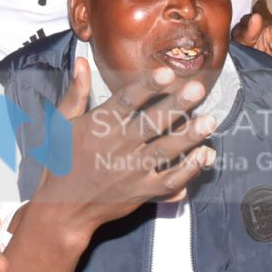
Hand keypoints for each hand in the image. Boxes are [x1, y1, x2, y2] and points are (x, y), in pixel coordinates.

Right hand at [25, 55, 216, 241]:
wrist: (62, 209)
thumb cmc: (61, 163)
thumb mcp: (61, 124)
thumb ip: (76, 92)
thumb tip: (83, 62)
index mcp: (99, 126)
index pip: (127, 101)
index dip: (148, 86)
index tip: (168, 73)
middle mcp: (118, 146)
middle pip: (152, 122)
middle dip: (177, 105)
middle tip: (199, 88)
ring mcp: (132, 171)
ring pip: (166, 150)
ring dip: (189, 135)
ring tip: (210, 120)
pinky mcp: (141, 191)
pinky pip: (169, 181)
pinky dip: (188, 170)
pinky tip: (204, 155)